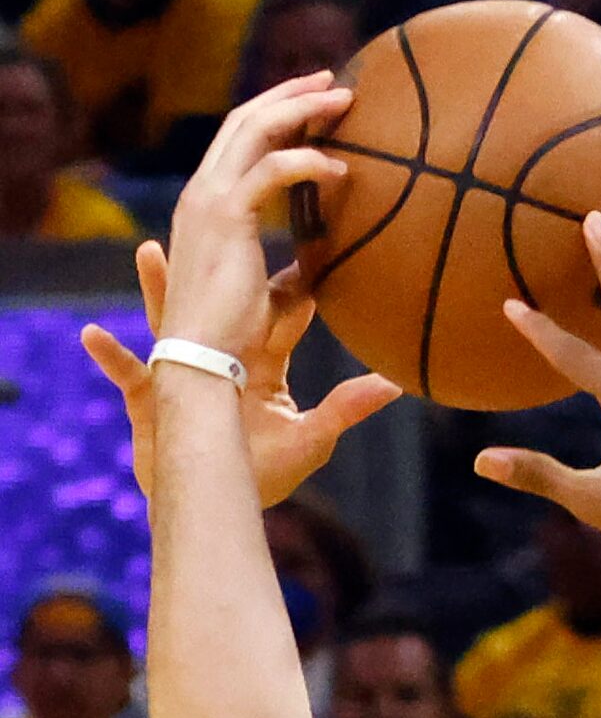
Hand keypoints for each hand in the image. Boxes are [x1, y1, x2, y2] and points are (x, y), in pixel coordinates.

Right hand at [82, 240, 400, 508]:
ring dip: (156, 288)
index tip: (310, 255)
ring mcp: (181, 373)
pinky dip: (110, 357)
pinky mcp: (148, 397)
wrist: (215, 502)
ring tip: (148, 249)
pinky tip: (88, 334)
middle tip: (228, 214)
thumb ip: (346, 407)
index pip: (278, 314)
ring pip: (166, 319)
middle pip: (219, 300)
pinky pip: (125, 373)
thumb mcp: (310, 438)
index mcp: (258, 363)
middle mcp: (219, 359)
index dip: (292, 288)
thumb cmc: (263, 475)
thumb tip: (394, 384)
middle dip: (220, 263)